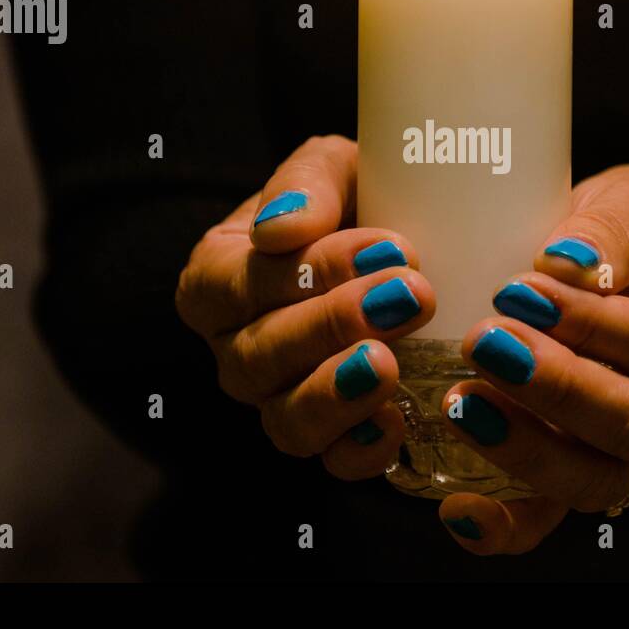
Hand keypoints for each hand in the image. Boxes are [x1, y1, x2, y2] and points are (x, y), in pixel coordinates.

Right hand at [175, 135, 435, 479]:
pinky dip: (362, 449)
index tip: (388, 246)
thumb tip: (283, 229)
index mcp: (218, 275)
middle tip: (410, 296)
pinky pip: (334, 461)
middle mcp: (237, 346)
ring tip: (391, 363)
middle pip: (256, 356)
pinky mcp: (333, 437)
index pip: (234, 284)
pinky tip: (398, 421)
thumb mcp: (332, 168)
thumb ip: (306, 183)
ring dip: (338, 393)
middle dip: (333, 326)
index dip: (305, 271)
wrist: (406, 243)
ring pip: (286, 419)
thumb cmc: (356, 198)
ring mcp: (280, 400)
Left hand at [437, 164, 628, 553]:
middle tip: (486, 343)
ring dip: (527, 448)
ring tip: (462, 403)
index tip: (524, 290)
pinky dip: (510, 524)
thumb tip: (564, 259)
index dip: (596, 326)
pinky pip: (556, 514)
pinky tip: (460, 510)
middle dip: (557, 389)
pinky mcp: (593, 472)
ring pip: (599, 478)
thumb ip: (613, 230)